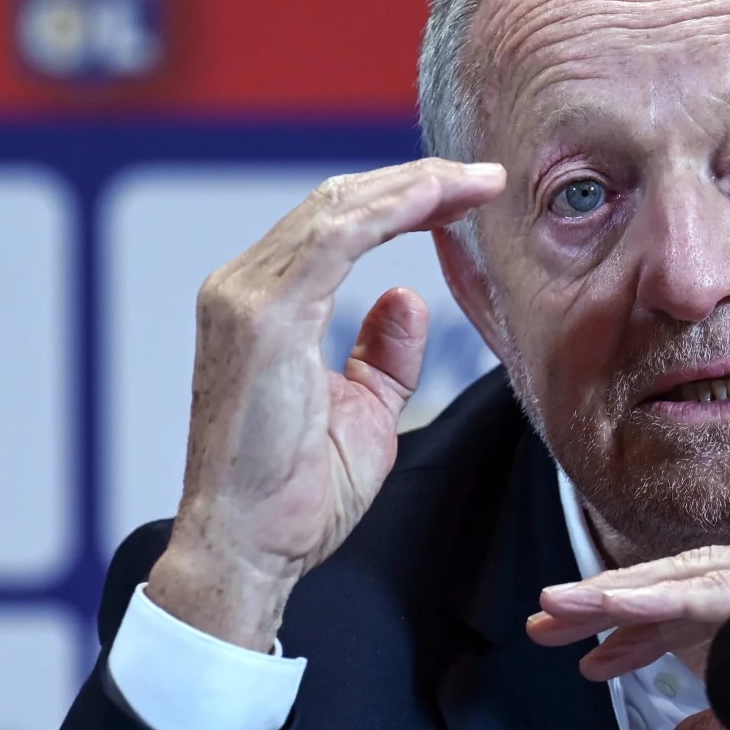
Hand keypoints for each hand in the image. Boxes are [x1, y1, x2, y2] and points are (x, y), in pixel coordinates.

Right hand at [145, 158, 505, 649]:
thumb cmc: (296, 496)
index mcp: (262, 306)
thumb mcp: (364, 411)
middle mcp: (242, 288)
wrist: (246, 552)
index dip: (403, 200)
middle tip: (487, 176)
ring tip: (478, 182)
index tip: (468, 195)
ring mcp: (246, 298)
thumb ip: (383, 353)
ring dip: (414, 187)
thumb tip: (405, 295)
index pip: (336, 226)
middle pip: (338, 204)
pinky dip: (392, 209)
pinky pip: (336, 237)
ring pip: (338, 208)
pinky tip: (439, 199)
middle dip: (417, 182)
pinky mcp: (263, 316)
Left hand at [528, 514, 729, 729]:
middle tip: (547, 620)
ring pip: (699, 580)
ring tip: (560, 612)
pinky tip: (613, 612)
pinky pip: (727, 594)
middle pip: (692, 581)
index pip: (707, 598)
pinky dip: (664, 603)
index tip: (584, 645)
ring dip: (622, 598)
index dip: (640, 622)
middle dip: (615, 605)